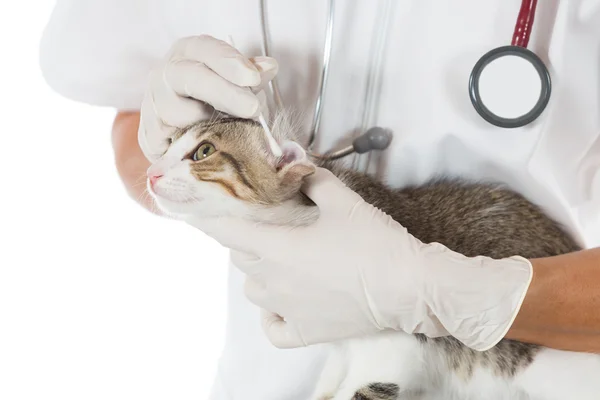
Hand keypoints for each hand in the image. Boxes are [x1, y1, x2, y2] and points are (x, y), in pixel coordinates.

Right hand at [138, 35, 277, 161]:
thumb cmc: (212, 102)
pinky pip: (172, 144)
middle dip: (224, 92)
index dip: (228, 61)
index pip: (204, 48)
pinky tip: (209, 150)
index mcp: (187, 54)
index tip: (254, 77)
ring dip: (211, 124)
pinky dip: (193, 148)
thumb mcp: (233, 85)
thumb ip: (249, 77)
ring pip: (179, 113)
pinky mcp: (149, 137)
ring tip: (232, 133)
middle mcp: (164, 75)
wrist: (178, 134)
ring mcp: (152, 105)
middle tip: (252, 108)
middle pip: (189, 77)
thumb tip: (269, 67)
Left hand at [189, 168, 532, 350]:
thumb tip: (300, 167)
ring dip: (257, 273)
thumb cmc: (375, 243)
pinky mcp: (307, 332)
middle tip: (264, 229)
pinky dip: (271, 316)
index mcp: (279, 248)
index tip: (195, 213)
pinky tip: (281, 304)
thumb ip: (316, 182)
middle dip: (244, 241)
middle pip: (241, 259)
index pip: (229, 232)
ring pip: (253, 290)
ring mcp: (288, 310)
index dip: (210, 220)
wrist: (408, 287)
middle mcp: (275, 282)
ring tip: (277, 262)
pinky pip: (273, 328)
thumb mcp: (345, 202)